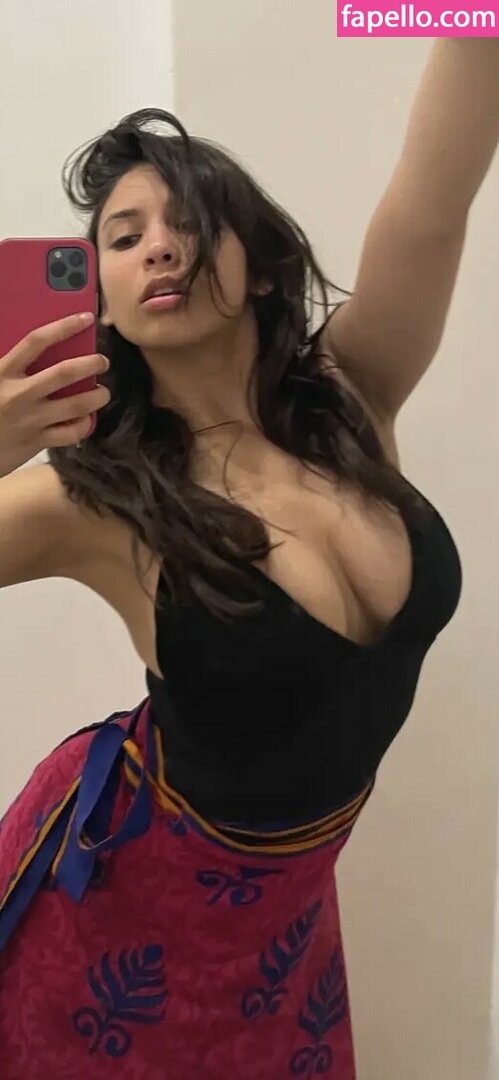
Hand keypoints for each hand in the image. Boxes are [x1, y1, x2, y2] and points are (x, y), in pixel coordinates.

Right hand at [0, 313, 110, 477]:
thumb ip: (11, 364)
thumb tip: (38, 348)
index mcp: (3, 372)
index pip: (36, 341)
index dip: (64, 327)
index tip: (86, 319)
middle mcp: (19, 394)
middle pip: (65, 373)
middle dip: (91, 363)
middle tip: (102, 362)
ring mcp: (31, 419)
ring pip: (77, 405)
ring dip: (97, 397)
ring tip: (102, 393)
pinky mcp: (38, 442)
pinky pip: (71, 433)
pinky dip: (84, 424)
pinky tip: (84, 419)